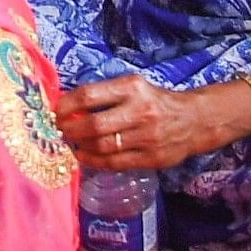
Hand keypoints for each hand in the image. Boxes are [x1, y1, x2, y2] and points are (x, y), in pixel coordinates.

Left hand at [58, 75, 240, 170]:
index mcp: (132, 88)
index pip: (90, 95)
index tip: (55, 111)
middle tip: (59, 131)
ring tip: (71, 143)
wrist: (194, 120)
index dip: (66, 105)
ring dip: (80, 146)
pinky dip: (94, 161)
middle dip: (70, 130)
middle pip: (93, 125)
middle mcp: (140, 111)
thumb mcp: (134, 87)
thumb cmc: (156, 101)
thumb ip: (105, 95)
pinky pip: (115, 163)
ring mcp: (146, 137)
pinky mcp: (151, 158)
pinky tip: (84, 156)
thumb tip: (68, 105)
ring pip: (103, 146)